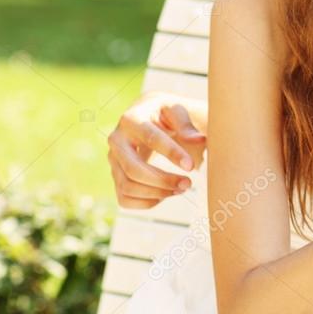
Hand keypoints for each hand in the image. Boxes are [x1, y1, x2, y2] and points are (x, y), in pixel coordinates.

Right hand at [106, 92, 206, 208]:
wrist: (149, 115)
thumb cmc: (166, 113)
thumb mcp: (177, 110)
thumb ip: (187, 124)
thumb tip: (199, 139)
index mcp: (132, 118)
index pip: (151, 139)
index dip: (172, 154)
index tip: (191, 166)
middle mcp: (116, 140)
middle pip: (133, 169)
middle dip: (162, 180)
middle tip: (188, 184)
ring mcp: (113, 159)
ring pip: (127, 187)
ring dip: (157, 193)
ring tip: (181, 188)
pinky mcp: (115, 174)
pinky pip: (124, 199)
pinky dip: (146, 203)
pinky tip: (166, 194)